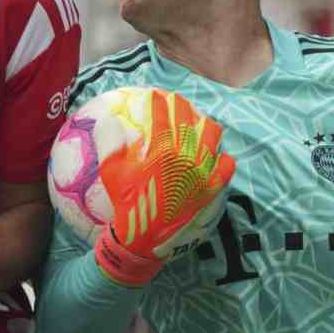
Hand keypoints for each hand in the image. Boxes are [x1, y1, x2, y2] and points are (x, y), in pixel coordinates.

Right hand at [94, 89, 233, 286]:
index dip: (159, 101)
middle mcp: (186, 156)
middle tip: (177, 102)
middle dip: (182, 106)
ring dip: (206, 125)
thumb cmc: (126, 203)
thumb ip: (110, 143)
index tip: (156, 94)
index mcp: (162, 150)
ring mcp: (203, 172)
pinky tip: (218, 156)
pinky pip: (227, 166)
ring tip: (201, 122)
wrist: (144, 237)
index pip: (162, 116)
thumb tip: (107, 118)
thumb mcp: (111, 173)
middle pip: (189, 120)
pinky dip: (223, 158)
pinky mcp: (213, 188)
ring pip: (213, 136)